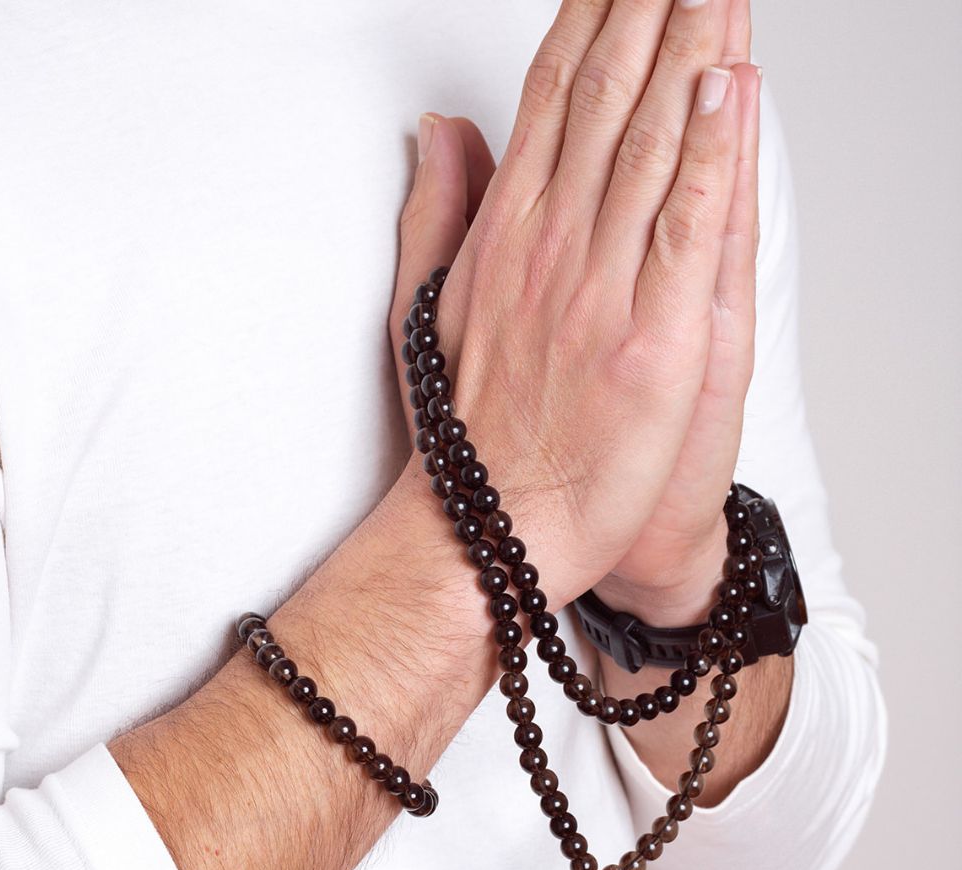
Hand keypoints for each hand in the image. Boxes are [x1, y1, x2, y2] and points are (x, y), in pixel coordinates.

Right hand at [388, 0, 760, 614]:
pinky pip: (684, 226)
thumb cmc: (474, 432)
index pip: (556, 98)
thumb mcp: (432, 308)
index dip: (593, 17)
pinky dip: (711, 150)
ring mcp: (599, 288)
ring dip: (691, 48)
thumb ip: (438, 212)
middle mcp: (551, 246)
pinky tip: (726, 83)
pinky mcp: (650, 339)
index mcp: (506, 235)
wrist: (494, 528)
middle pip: (610, 98)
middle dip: (651, 7)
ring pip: (654, 143)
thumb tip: (441, 133)